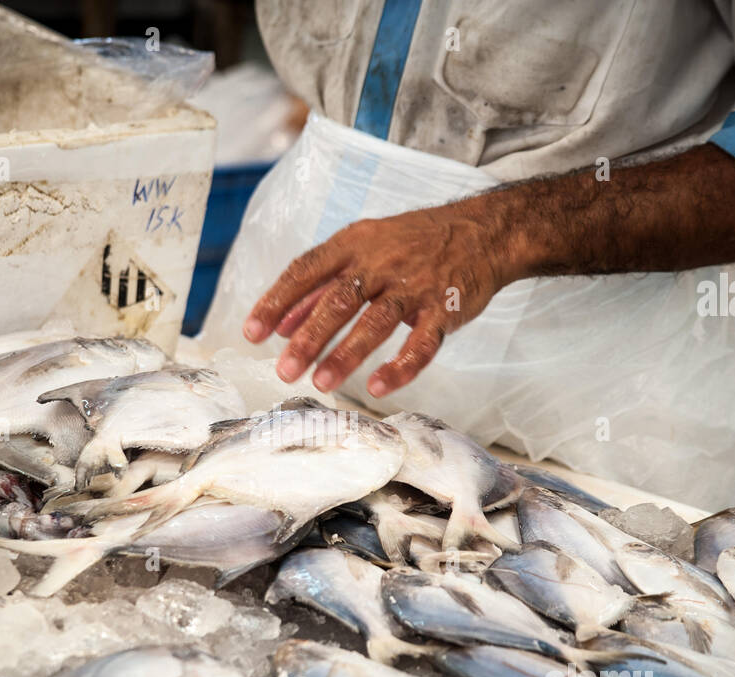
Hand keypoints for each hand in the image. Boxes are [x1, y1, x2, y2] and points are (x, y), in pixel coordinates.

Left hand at [242, 195, 514, 397]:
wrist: (482, 232)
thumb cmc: (413, 244)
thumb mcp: (362, 249)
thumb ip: (320, 286)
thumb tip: (280, 325)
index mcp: (355, 244)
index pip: (306, 271)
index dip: (277, 302)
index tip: (251, 333)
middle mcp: (381, 262)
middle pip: (338, 300)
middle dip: (308, 338)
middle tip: (284, 370)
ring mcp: (415, 285)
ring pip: (376, 321)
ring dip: (346, 354)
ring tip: (321, 383)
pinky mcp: (445, 308)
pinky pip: (422, 343)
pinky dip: (400, 367)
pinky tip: (378, 387)